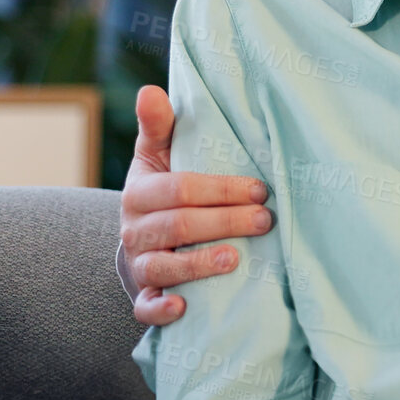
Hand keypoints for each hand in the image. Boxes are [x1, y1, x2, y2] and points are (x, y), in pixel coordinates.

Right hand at [120, 85, 270, 324]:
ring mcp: (139, 263)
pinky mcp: (144, 293)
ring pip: (163, 265)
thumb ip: (159, 125)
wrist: (143, 236)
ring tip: (234, 260)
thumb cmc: (163, 188)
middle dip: (224, 222)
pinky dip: (161, 309)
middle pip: (178, 225)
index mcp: (140, 192)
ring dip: (198, 264)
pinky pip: (144, 307)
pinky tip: (183, 307)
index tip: (261, 189)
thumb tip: (150, 90)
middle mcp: (134, 229)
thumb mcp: (159, 154)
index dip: (222, 189)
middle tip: (265, 220)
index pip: (180, 188)